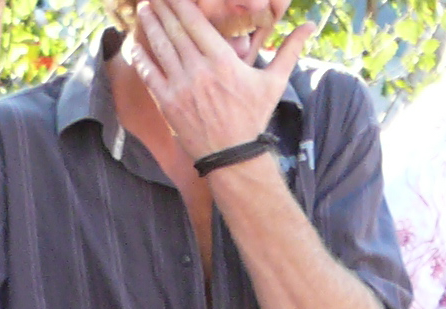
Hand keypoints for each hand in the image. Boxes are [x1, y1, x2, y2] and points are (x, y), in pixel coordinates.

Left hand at [125, 0, 309, 166]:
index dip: (181, 4)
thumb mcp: (274, 82)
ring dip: (150, 27)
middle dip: (163, 10)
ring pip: (161, 49)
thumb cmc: (253, 118)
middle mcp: (199, 71)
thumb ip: (289, 50)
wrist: (233, 157)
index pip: (196, 23)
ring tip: (144, 10)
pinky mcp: (168, 105)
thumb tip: (311, 25)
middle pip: (175, 31)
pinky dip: (141, 58)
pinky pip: (150, 76)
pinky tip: (134, 45)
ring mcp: (181, 88)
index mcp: (223, 60)